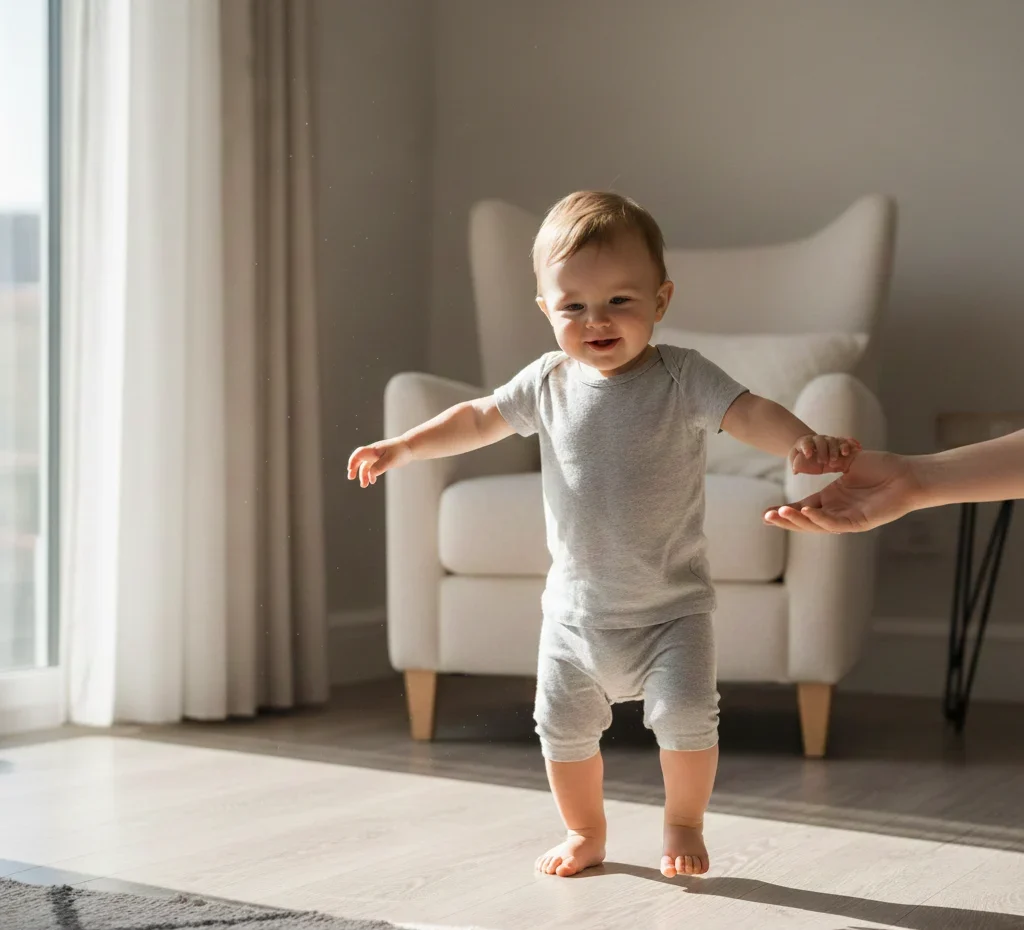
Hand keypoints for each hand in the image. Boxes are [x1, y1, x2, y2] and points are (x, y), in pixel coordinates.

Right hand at [347, 438, 411, 487]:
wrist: (410, 446)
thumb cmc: (401, 452)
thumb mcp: (390, 460)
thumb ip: (379, 467)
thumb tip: (370, 474)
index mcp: (374, 450)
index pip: (359, 454)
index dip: (353, 461)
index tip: (350, 470)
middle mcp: (373, 452)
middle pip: (359, 459)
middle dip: (354, 468)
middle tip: (351, 477)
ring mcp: (377, 455)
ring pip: (366, 465)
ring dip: (364, 475)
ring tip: (364, 485)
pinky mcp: (382, 459)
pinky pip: (373, 466)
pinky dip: (371, 474)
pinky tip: (372, 481)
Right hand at [765, 449, 922, 532]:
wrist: (908, 474)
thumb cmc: (883, 466)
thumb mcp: (847, 461)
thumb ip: (825, 464)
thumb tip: (803, 462)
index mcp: (833, 498)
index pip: (803, 508)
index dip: (785, 511)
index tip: (766, 513)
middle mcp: (838, 510)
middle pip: (805, 520)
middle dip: (785, 520)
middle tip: (766, 518)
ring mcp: (848, 518)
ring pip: (816, 525)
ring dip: (797, 521)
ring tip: (779, 514)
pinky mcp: (859, 522)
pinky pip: (834, 523)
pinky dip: (818, 519)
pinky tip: (804, 512)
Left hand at [788, 434, 861, 475]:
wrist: (810, 447)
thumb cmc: (803, 456)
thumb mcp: (796, 459)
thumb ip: (796, 464)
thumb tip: (795, 471)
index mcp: (806, 442)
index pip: (806, 442)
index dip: (807, 447)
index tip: (808, 454)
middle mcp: (819, 439)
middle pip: (822, 441)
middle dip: (824, 451)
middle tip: (825, 461)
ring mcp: (829, 440)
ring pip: (835, 440)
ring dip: (840, 447)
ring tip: (844, 454)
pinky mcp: (839, 442)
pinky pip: (846, 441)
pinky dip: (852, 443)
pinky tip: (858, 446)